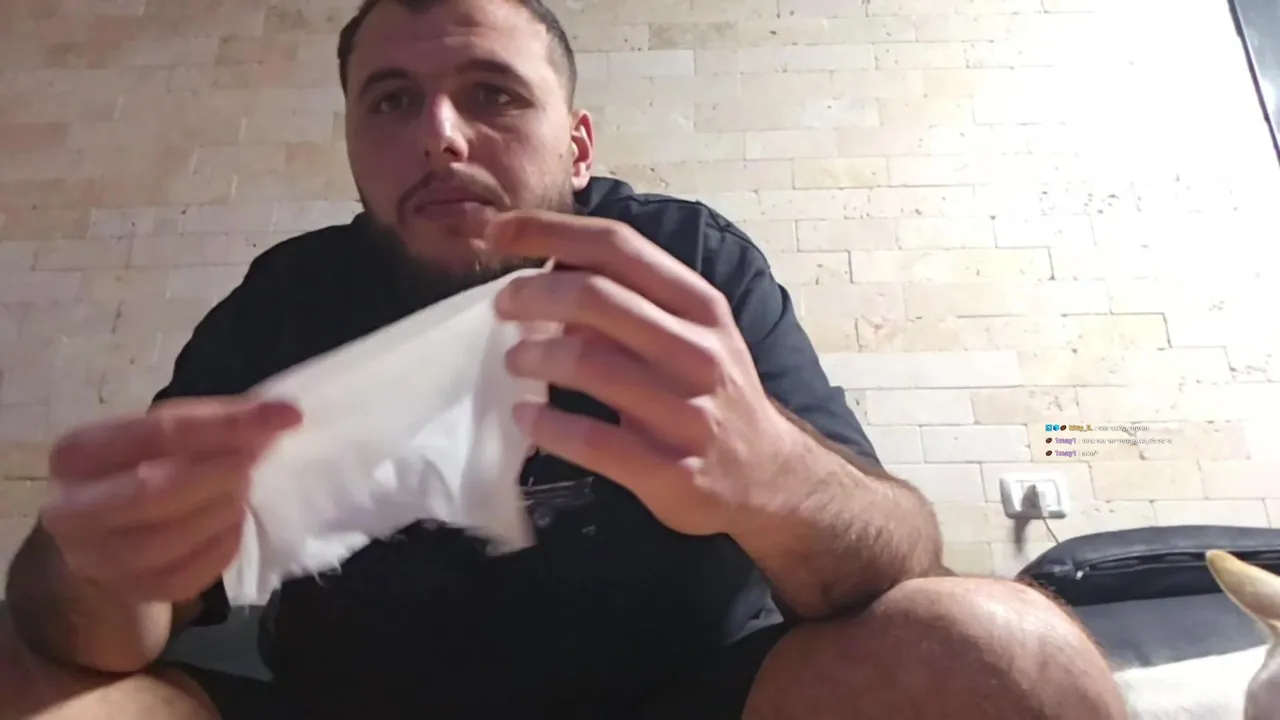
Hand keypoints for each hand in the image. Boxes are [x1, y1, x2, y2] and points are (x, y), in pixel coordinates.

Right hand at [40, 397, 300, 602]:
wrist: (106, 531)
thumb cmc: (141, 468)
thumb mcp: (165, 434)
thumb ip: (213, 423)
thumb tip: (276, 418)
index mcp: (79, 453)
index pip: (159, 432)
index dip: (227, 425)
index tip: (286, 417)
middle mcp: (72, 509)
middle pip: (154, 493)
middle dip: (217, 476)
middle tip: (250, 466)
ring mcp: (95, 559)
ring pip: (168, 541)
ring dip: (220, 512)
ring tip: (239, 494)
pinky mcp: (127, 592)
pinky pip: (185, 577)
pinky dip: (220, 547)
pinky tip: (230, 526)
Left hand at [488, 211, 802, 536]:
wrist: (768, 478)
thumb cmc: (714, 395)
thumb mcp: (692, 336)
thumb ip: (633, 305)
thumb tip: (551, 276)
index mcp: (700, 307)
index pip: (619, 247)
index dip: (551, 232)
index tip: (501, 231)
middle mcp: (698, 351)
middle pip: (597, 298)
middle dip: (533, 294)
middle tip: (502, 306)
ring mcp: (687, 412)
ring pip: (589, 364)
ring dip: (533, 357)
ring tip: (513, 361)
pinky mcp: (669, 469)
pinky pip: (591, 438)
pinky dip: (546, 424)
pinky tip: (525, 416)